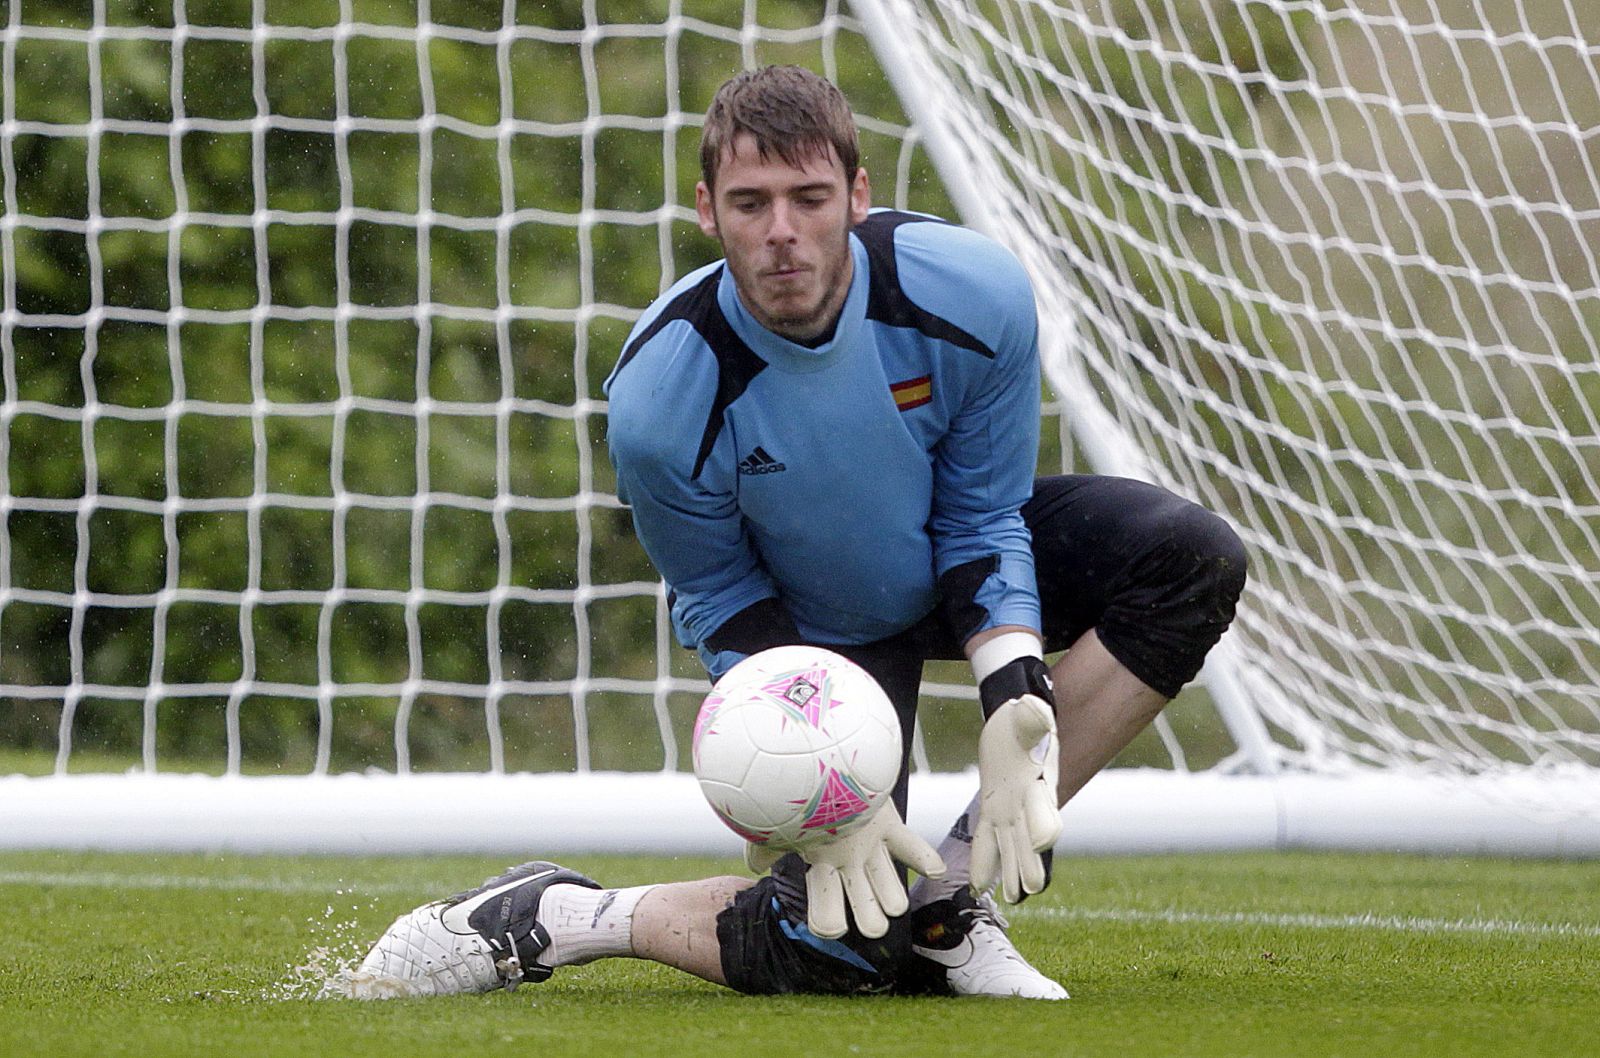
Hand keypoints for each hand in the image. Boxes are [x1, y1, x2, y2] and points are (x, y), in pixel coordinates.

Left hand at [746, 803, 945, 939]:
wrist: (823, 752)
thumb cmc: (793, 791)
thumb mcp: (773, 824)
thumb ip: (763, 849)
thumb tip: (757, 867)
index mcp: (820, 865)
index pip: (828, 922)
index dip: (828, 926)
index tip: (827, 922)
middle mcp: (850, 863)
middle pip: (871, 922)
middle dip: (869, 923)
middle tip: (865, 917)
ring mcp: (873, 847)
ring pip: (895, 900)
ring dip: (891, 900)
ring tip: (885, 895)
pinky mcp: (891, 823)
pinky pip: (916, 850)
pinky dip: (926, 861)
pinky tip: (932, 871)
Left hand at [970, 693, 1061, 902]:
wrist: (1016, 722)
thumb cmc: (1025, 717)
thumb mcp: (1029, 714)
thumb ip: (1033, 717)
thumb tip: (1035, 706)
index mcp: (1041, 781)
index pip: (1046, 807)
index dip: (1044, 824)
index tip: (1043, 841)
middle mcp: (1030, 801)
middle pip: (1030, 836)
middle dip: (1030, 860)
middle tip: (1031, 887)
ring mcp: (1012, 808)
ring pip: (1012, 844)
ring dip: (1011, 869)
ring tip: (1012, 897)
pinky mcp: (994, 808)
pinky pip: (988, 838)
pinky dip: (985, 861)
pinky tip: (978, 885)